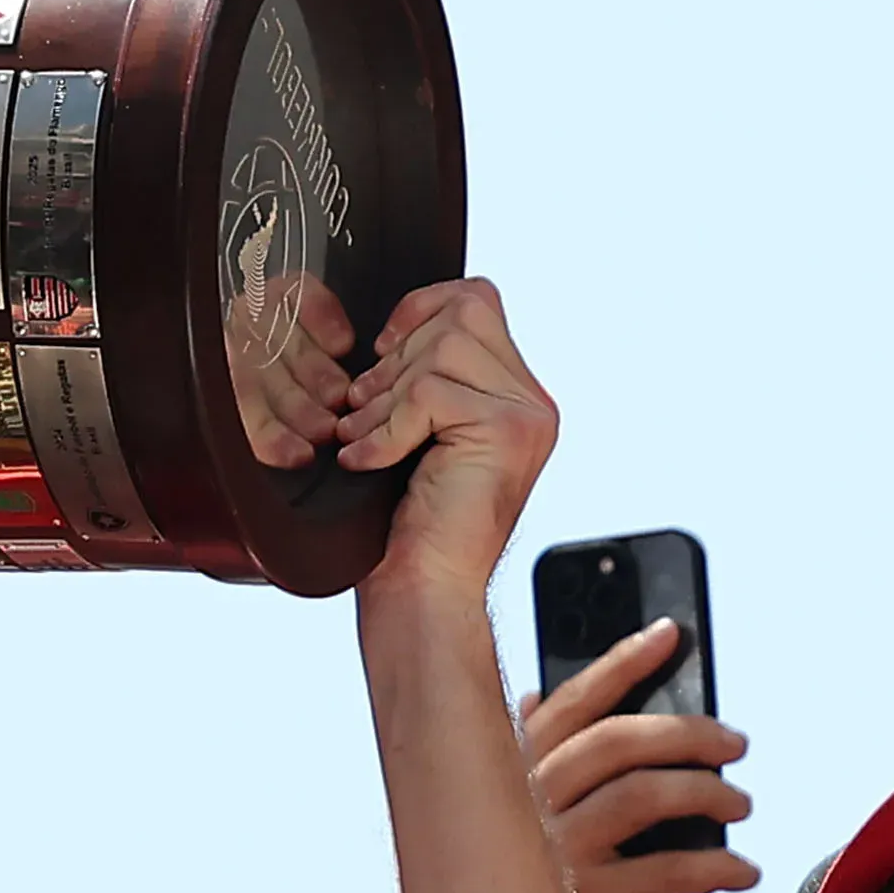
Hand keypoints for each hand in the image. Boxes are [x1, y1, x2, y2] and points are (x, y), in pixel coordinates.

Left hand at [344, 279, 558, 610]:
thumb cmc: (406, 528)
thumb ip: (423, 379)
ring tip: (363, 439)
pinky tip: (368, 462)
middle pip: (462, 312)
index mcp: (514, 396)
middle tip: (362, 412)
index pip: (476, 300)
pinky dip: (385, 428)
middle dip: (395, 358)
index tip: (379, 355)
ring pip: (445, 348)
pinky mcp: (507, 432)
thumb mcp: (414, 433)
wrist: (423, 592)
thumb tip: (394, 328)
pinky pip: (429, 392)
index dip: (420, 310)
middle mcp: (531, 401)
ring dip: (385, 395)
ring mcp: (527, 415)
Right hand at [517, 622, 754, 892]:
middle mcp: (520, 808)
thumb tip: (540, 695)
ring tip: (741, 805)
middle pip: (616, 742)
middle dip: (687, 732)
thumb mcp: (521, 824)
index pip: (569, 702)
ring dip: (708, 793)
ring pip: (644, 795)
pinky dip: (717, 867)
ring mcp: (550, 856)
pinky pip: (667, 870)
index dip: (622, 662)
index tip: (672, 634)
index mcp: (506, 778)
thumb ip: (532, 761)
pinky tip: (742, 873)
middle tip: (736, 744)